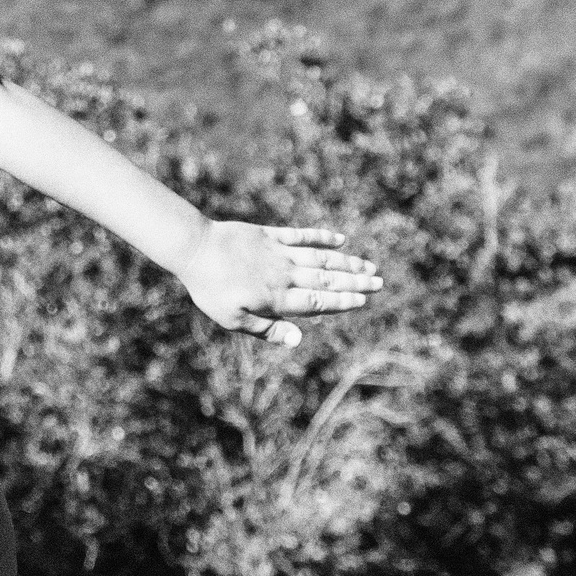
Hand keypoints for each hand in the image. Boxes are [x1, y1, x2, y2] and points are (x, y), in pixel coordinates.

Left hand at [171, 222, 382, 347]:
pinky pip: (302, 235)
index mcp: (277, 298)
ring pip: (320, 258)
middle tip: (380, 282)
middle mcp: (284, 274)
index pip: (318, 301)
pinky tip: (340, 240)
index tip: (364, 300)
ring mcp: (279, 252)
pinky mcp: (270, 235)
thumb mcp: (235, 320)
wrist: (195, 249)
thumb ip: (268, 330)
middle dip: (355, 282)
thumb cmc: (212, 290)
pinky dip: (322, 237)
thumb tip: (299, 340)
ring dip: (346, 263)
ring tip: (369, 266)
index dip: (342, 301)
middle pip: (326, 279)